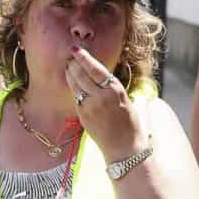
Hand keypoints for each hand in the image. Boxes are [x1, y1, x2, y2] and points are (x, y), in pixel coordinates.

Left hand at [65, 44, 145, 159]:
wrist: (125, 148)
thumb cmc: (130, 123)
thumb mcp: (125, 98)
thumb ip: (110, 86)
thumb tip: (97, 73)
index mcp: (115, 90)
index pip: (95, 69)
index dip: (83, 57)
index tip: (76, 49)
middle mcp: (101, 97)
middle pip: (81, 74)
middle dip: (74, 64)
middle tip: (70, 56)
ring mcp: (90, 107)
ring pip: (75, 85)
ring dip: (70, 74)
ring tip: (68, 66)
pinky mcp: (83, 116)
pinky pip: (76, 97)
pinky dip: (73, 88)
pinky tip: (73, 83)